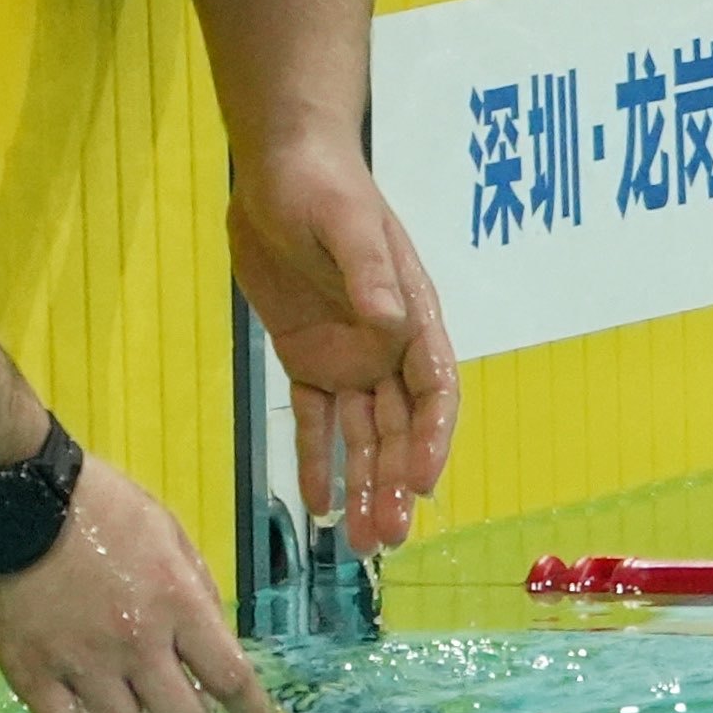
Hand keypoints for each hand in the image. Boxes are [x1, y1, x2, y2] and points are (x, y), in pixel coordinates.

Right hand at [0, 456, 269, 712]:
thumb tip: (212, 637)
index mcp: (178, 603)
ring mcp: (83, 664)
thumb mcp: (166, 531)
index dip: (252, 711)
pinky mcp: (31, 675)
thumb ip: (194, 586)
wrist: (9, 497)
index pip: (231, 677)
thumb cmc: (95, 505)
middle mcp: (138, 644)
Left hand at [233, 145, 457, 550]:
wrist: (280, 170)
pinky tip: (318, 503)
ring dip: (365, 485)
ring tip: (360, 542)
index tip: (421, 482)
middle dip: (397, 483)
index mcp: (414, 316)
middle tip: (388, 537)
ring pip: (364, 435)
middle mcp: (389, 346)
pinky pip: (318, 420)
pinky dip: (318, 461)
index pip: (433, 390)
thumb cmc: (322, 187)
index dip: (431, 438)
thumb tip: (391, 322)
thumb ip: (370, 274)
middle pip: (400, 427)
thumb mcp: (345, 224)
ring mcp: (351, 357)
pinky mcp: (309, 359)